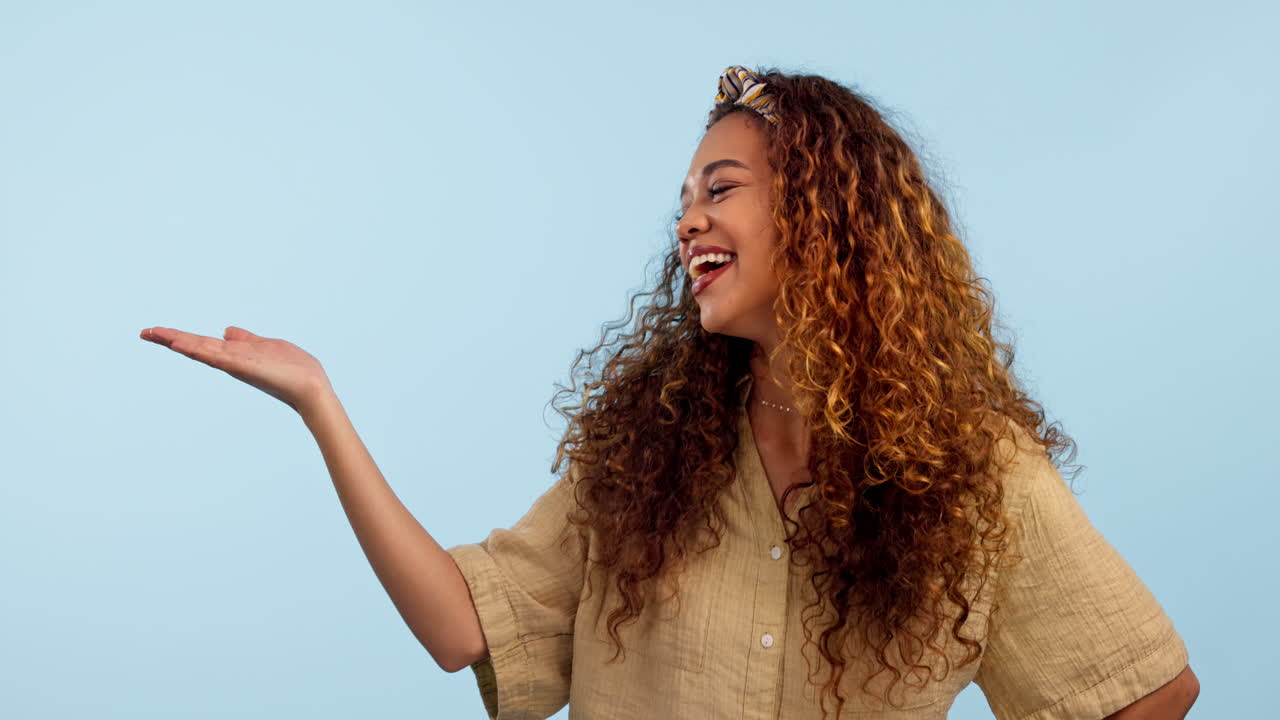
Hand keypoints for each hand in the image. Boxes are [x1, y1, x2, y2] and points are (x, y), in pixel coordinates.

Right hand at [140, 325, 333, 413]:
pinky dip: (199, 351)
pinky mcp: (244, 367)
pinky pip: (218, 357)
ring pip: (203, 350)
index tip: (155, 331)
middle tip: (144, 332)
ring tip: (156, 334)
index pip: (202, 343)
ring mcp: (236, 364)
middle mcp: (231, 360)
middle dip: (171, 338)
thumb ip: (245, 339)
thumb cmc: (293, 370)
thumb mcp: (266, 346)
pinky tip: (182, 345)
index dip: (180, 337)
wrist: (311, 388)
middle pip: (196, 346)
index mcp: (235, 354)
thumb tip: (227, 331)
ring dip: (180, 341)